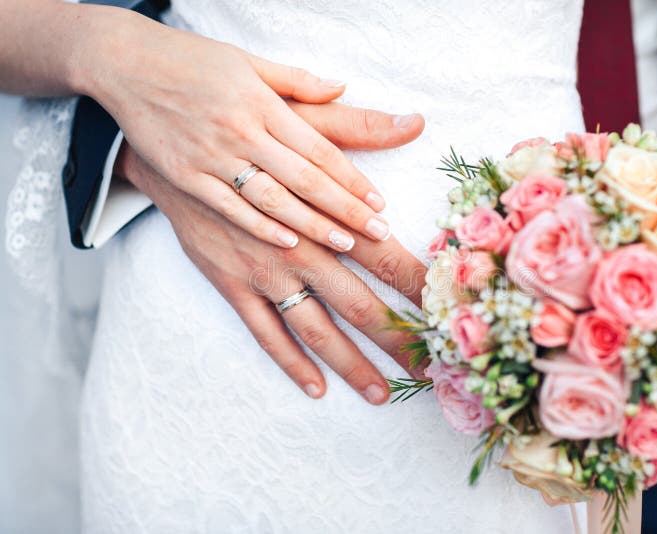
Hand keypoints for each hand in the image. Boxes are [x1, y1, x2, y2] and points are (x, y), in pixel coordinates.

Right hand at [78, 9, 423, 250]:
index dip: (352, 177)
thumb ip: (297, 80)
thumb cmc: (193, 60)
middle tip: (379, 233)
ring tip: (347, 243)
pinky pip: (230, 207)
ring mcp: (212, 156)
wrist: (124, 64)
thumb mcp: (248, 61)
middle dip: (345, 208)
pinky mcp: (186, 175)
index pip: (318, 148)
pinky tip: (290, 243)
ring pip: (272, 198)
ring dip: (312, 224)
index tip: (380, 201)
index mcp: (262, 103)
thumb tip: (342, 88)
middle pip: (304, 178)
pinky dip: (260, 226)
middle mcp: (242, 130)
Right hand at [117, 103, 426, 404]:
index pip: (385, 255)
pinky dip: (290, 362)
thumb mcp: (303, 121)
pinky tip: (316, 387)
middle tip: (430, 370)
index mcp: (324, 213)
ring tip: (381, 393)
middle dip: (397, 338)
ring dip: (349, 363)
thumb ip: (360, 128)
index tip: (447, 315)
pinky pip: (265, 332)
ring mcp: (265, 274)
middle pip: (359, 303)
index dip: (418, 286)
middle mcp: (300, 250)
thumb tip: (415, 121)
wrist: (178, 152)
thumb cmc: (246, 134)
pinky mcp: (233, 285)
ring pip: (315, 329)